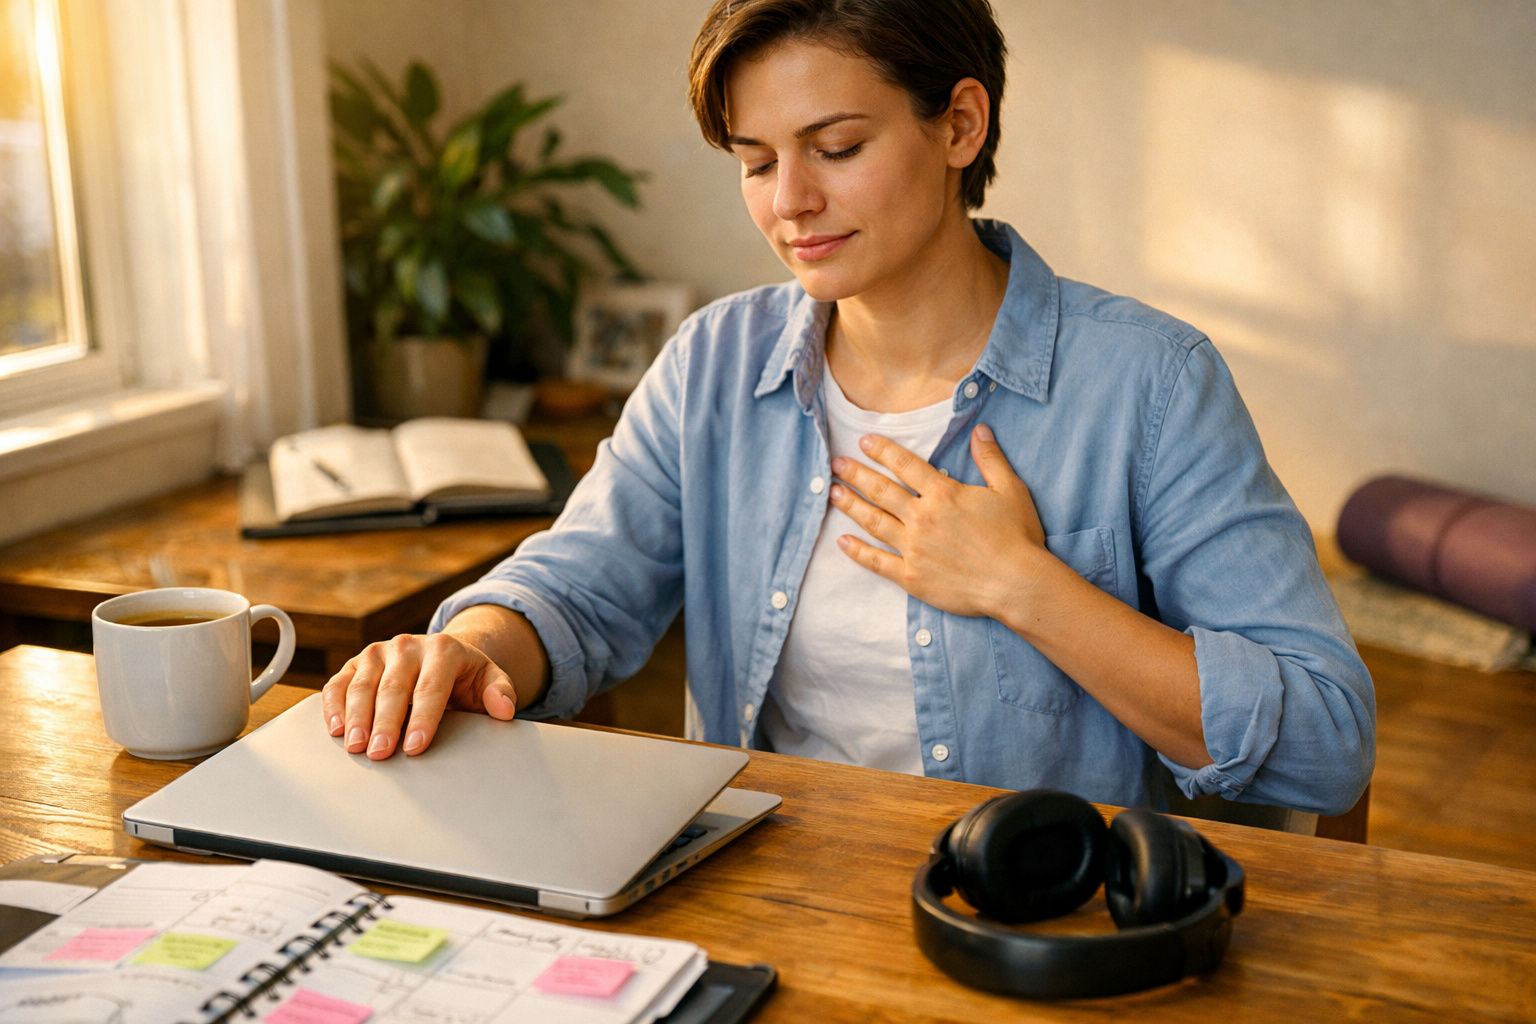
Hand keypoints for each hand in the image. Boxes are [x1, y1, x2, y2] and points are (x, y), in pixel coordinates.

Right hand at [320, 632, 517, 759]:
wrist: (441, 655)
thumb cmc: (464, 677)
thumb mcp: (488, 680)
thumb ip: (500, 692)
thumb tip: (504, 710)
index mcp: (443, 650)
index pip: (431, 688)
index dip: (423, 718)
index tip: (415, 747)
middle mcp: (407, 646)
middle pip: (393, 687)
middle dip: (385, 723)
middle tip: (379, 753)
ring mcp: (379, 652)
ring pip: (362, 685)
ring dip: (356, 717)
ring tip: (355, 746)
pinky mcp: (356, 663)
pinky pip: (339, 683)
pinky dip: (333, 706)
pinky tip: (335, 729)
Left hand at [828, 423, 1049, 618]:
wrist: (1016, 583)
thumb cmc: (1017, 537)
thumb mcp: (1010, 490)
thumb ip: (991, 458)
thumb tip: (980, 430)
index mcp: (943, 494)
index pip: (905, 465)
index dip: (882, 451)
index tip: (863, 441)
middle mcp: (922, 517)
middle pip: (881, 490)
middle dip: (856, 474)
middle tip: (835, 464)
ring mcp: (913, 548)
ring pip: (874, 521)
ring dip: (851, 505)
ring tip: (832, 493)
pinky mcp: (911, 577)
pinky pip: (877, 562)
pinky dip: (857, 551)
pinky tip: (841, 541)